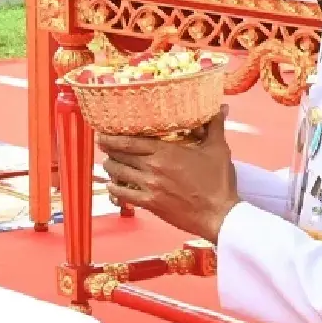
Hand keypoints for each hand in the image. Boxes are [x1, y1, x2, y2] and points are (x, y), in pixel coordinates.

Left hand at [98, 107, 243, 242]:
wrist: (220, 215)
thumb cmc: (219, 182)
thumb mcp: (218, 150)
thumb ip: (213, 126)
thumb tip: (220, 107)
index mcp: (165, 152)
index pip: (129, 141)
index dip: (111, 137)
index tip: (102, 132)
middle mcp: (153, 168)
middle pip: (119, 155)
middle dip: (108, 149)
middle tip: (102, 144)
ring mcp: (149, 187)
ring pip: (118, 173)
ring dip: (110, 167)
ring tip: (109, 163)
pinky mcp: (150, 204)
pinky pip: (123, 194)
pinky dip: (114, 188)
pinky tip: (112, 185)